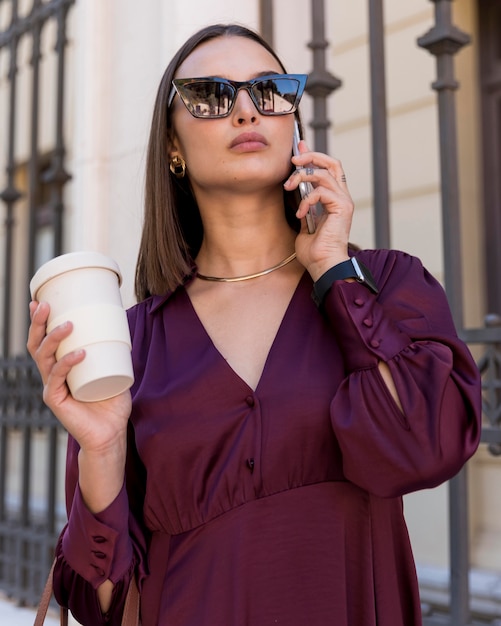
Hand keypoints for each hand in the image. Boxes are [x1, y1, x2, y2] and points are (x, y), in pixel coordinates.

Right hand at [27, 301, 131, 454]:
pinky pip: (58, 378)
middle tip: (46, 305)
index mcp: (61, 366)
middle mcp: (52, 375)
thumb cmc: (111, 402)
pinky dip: (68, 363)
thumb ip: (115, 351)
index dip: (40, 322)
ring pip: (44, 358)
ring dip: (53, 338)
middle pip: (37, 345)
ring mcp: (53, 387)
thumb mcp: (114, 370)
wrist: (111, 433)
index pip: (44, 340)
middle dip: (38, 323)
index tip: (41, 301)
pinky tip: (80, 353)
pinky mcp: (57, 400)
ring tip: (68, 325)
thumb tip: (125, 325)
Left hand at [284, 139, 353, 280]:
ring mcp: (344, 201)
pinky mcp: (342, 207)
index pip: (328, 168)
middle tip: (293, 160)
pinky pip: (322, 192)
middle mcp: (342, 197)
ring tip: (289, 187)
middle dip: (311, 156)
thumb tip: (296, 192)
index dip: (313, 156)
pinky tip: (301, 214)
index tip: (298, 150)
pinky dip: (307, 200)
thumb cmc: (315, 251)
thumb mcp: (304, 223)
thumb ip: (304, 206)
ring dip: (302, 177)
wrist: (323, 266)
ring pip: (323, 173)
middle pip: (332, 163)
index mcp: (335, 199)